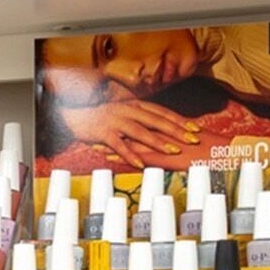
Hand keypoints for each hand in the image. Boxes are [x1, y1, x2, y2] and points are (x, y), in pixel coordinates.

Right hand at [51, 97, 204, 166]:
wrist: (73, 114)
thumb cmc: (101, 117)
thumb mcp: (124, 114)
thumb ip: (141, 119)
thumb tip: (161, 129)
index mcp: (135, 105)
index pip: (162, 112)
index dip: (180, 120)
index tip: (196, 128)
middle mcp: (128, 110)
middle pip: (156, 121)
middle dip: (176, 130)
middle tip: (192, 139)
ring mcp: (116, 121)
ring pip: (141, 132)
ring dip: (158, 142)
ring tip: (173, 151)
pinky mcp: (103, 132)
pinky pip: (119, 145)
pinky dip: (130, 155)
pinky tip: (140, 164)